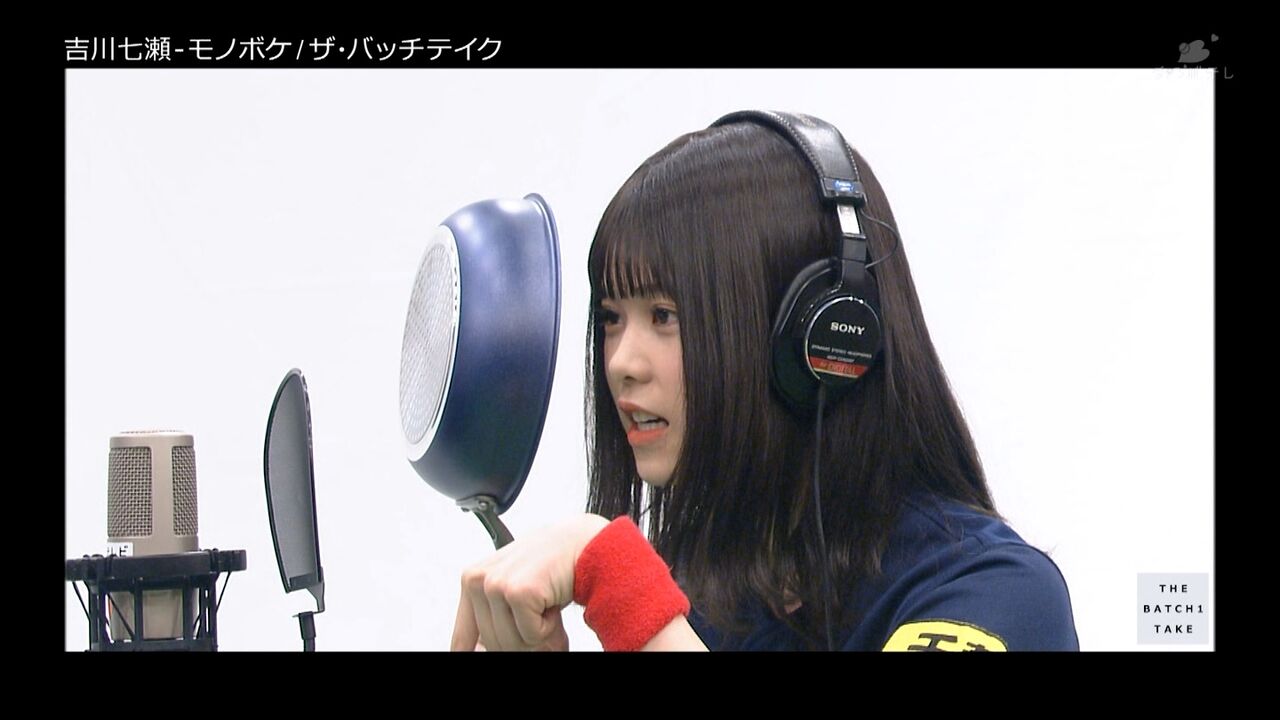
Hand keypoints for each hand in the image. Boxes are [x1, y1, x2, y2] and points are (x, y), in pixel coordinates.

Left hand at [451, 513, 609, 650]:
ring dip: (537, 632)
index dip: (476, 651)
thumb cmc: (549, 565)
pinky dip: (549, 627)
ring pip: (511, 642)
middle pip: (492, 644)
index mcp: (472, 580)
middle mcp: (478, 580)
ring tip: (544, 605)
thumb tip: (483, 650)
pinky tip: (551, 599)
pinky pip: (532, 635)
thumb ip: (495, 619)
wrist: (580, 544)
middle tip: (539, 621)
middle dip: (522, 640)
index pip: (462, 637)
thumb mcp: (513, 589)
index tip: (483, 653)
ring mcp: (496, 585)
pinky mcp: (518, 592)